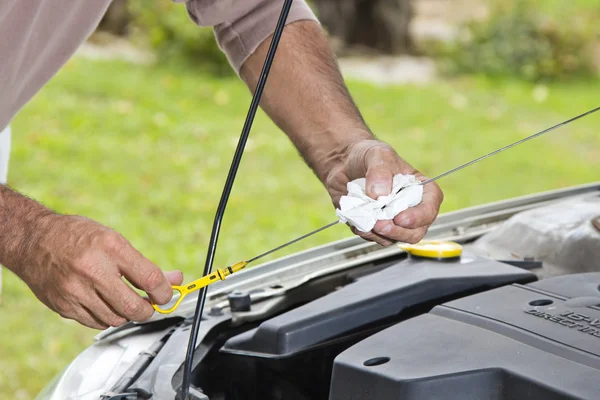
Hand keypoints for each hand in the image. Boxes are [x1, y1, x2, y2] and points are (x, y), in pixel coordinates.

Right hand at [23, 215, 182, 328]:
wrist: (33, 240)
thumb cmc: (77, 237)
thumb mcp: (114, 240)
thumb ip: (144, 265)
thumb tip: (175, 279)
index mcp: (110, 247)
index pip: (149, 278)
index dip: (164, 292)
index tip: (166, 296)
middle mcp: (92, 270)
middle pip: (133, 307)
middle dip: (148, 310)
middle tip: (150, 305)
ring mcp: (76, 290)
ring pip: (116, 319)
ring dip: (127, 314)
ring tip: (125, 301)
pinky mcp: (64, 306)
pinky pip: (96, 322)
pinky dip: (107, 317)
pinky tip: (106, 304)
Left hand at [325, 139, 443, 245]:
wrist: (344, 164)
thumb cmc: (367, 155)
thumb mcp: (377, 154)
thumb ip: (380, 172)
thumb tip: (380, 195)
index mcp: (419, 188)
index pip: (430, 206)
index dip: (419, 216)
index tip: (400, 218)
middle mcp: (411, 207)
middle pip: (416, 231)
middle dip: (398, 232)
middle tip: (379, 224)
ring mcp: (394, 220)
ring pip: (396, 239)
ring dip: (380, 235)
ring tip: (365, 221)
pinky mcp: (377, 227)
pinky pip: (377, 238)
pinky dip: (367, 234)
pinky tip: (357, 222)